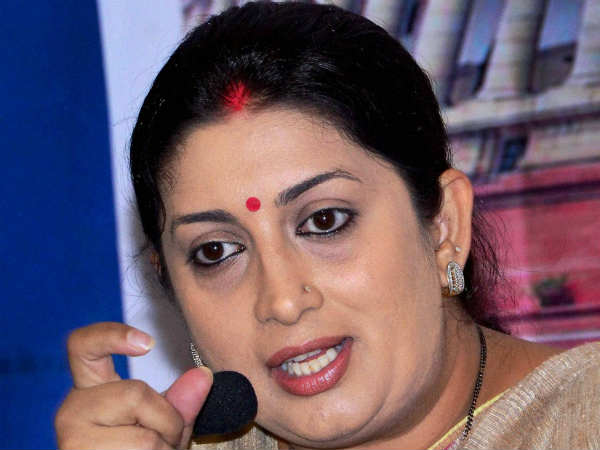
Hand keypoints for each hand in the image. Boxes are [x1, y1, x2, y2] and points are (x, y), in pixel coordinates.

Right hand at [55, 322, 212, 448]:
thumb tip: (202, 377)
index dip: (113, 335)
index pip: (83, 345)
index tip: (147, 343)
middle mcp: (72, 411)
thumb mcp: (164, 426)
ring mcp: (71, 442)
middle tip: (163, 442)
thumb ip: (179, 403)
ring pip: (144, 436)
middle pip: (135, 392)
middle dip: (167, 421)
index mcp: (90, 391)